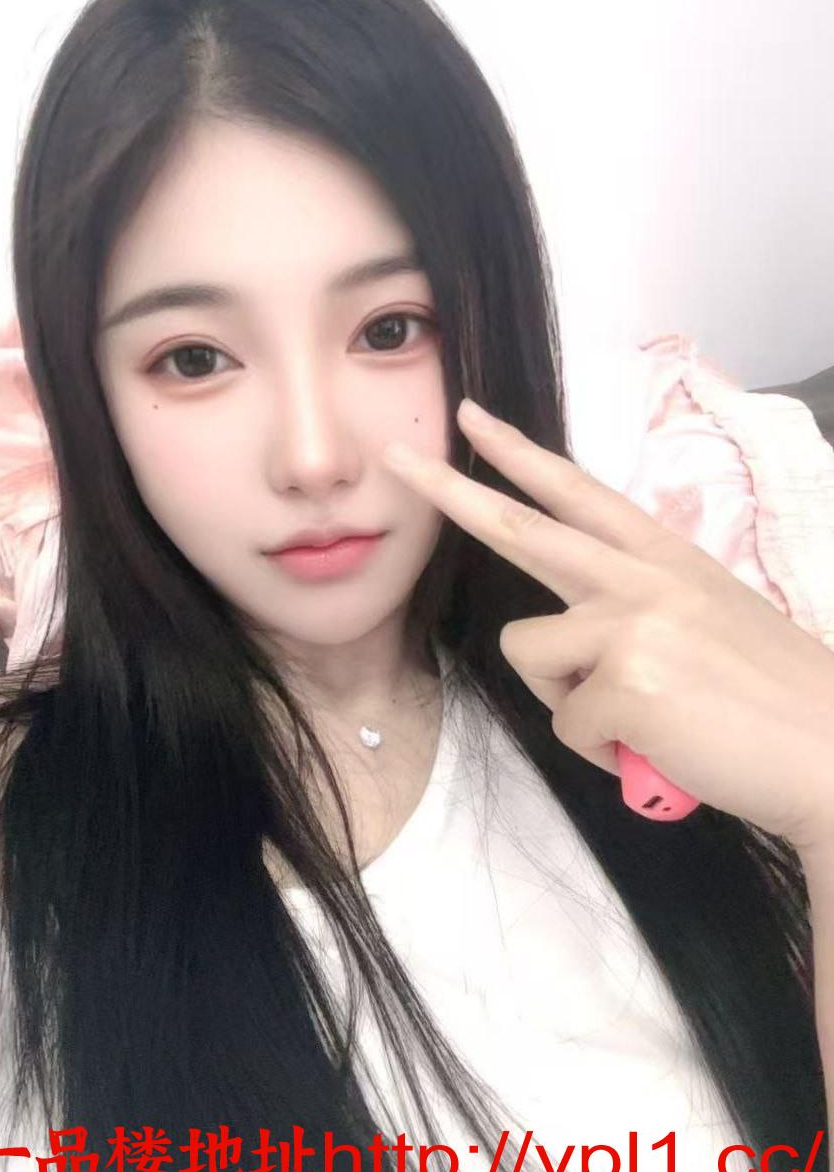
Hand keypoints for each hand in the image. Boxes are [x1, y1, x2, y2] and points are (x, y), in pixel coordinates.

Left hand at [381, 398, 833, 855]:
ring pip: (531, 654)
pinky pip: (567, 724)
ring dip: (569, 700)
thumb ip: (644, 608)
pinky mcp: (626, 679)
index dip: (520, 454)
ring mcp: (633, 622)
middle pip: (521, 527)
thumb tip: (586, 641)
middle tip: (397, 458)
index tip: (472, 420)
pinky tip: (654, 749)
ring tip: (640, 720)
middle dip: (450, 491)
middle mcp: (643, 576)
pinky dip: (601, 751)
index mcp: (666, 558)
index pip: (579, 492)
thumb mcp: (713, 621)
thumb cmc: (774, 700)